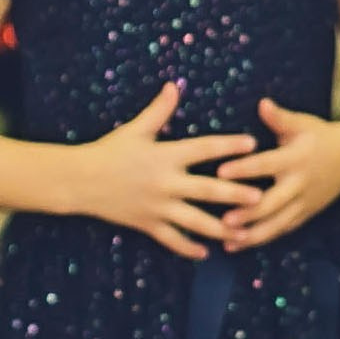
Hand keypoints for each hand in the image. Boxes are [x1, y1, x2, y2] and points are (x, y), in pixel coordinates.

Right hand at [72, 81, 264, 258]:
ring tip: (243, 232)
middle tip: (260, 198)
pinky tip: (205, 253)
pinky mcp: (147, 223)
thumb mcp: (135, 129)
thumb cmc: (108, 151)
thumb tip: (174, 85)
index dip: (228, 146)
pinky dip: (188, 247)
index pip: (204, 149)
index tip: (252, 144)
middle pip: (207, 190)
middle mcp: (165, 183)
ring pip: (194, 221)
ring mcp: (157, 207)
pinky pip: (171, 239)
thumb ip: (158, 110)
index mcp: (165, 156)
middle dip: (235, 194)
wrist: (79, 180)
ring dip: (220, 227)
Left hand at [217, 99, 339, 249]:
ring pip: (276, 224)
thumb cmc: (320, 136)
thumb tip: (262, 103)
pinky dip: (260, 239)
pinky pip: (281, 230)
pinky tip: (237, 245)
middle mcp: (299, 185)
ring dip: (252, 235)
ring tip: (227, 242)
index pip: (266, 165)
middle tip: (223, 221)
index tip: (220, 173)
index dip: (244, 169)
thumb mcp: (302, 123)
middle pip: (272, 203)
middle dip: (248, 213)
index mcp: (295, 159)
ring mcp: (303, 203)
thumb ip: (280, 118)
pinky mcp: (304, 215)